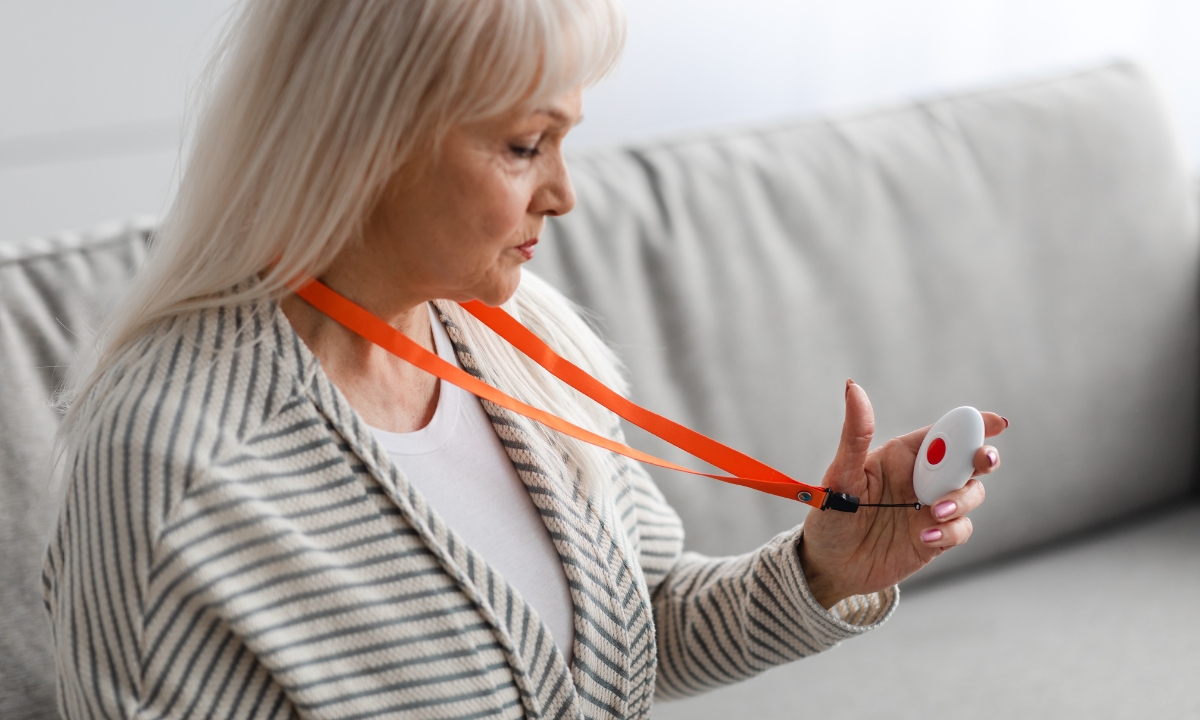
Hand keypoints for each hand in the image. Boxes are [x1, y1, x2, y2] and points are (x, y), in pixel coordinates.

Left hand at [799, 380, 1006, 608]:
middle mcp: (922, 478)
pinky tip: (925, 536)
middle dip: (984, 457)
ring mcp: (931, 508)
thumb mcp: (840, 475)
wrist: (829, 566)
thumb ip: (855, 434)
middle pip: (968, 460)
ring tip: (934, 512)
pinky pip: (961, 529)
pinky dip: (951, 531)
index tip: (996, 423)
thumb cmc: (830, 516)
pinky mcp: (936, 537)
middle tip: (984, 461)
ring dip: (962, 500)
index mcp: (902, 455)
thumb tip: (853, 386)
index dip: (974, 424)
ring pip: (971, 494)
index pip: (944, 432)